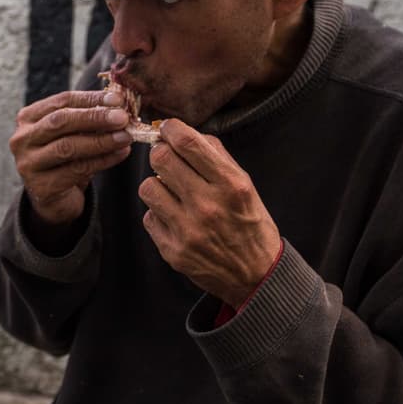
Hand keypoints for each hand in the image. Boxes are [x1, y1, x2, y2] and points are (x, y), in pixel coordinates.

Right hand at [10, 89, 133, 226]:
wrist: (54, 198)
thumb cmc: (65, 159)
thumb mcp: (73, 134)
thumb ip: (89, 119)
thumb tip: (120, 106)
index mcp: (28, 118)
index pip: (62, 101)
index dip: (91, 99)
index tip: (118, 99)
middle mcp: (22, 138)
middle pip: (60, 121)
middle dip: (95, 118)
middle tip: (122, 118)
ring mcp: (28, 163)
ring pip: (67, 147)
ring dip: (101, 141)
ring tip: (125, 137)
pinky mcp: (41, 186)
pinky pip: (76, 170)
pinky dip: (102, 160)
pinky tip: (120, 154)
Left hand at [137, 119, 280, 308]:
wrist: (255, 274)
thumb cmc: (249, 224)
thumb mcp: (245, 185)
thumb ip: (216, 156)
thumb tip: (185, 132)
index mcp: (230, 185)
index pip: (188, 142)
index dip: (171, 129)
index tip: (168, 130)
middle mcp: (208, 206)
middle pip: (160, 159)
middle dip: (161, 154)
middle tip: (167, 159)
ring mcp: (187, 230)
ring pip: (147, 187)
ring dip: (157, 185)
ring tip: (172, 193)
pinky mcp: (172, 250)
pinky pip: (149, 217)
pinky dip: (159, 214)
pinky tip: (175, 219)